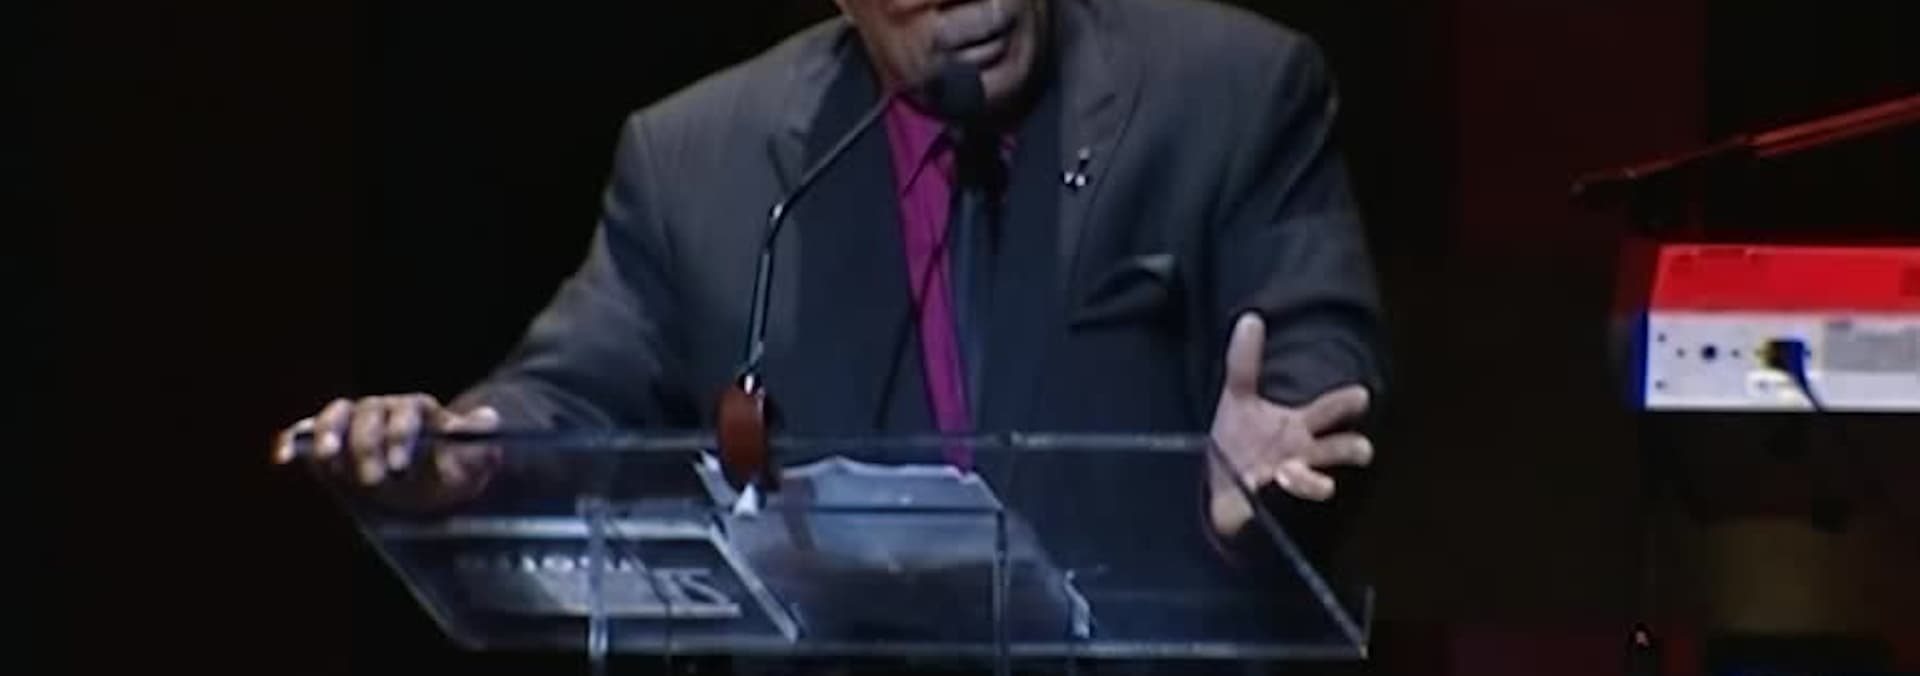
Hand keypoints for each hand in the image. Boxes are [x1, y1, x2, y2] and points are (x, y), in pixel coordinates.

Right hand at [273, 394, 501, 504]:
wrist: (429, 479)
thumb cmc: (452, 468)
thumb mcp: (475, 459)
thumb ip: (480, 439)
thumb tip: (489, 419)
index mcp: (418, 410)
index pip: (408, 411)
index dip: (401, 435)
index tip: (400, 465)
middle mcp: (383, 409)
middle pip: (369, 414)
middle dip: (368, 446)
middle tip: (373, 478)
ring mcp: (353, 424)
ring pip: (337, 415)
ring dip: (328, 434)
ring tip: (325, 458)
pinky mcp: (329, 442)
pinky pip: (306, 434)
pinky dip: (293, 440)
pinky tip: (283, 458)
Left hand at [1208, 313, 1373, 535]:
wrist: (1218, 484)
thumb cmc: (1240, 439)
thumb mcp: (1238, 396)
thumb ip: (1244, 361)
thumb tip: (1251, 318)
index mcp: (1299, 427)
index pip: (1330, 411)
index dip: (1346, 404)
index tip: (1362, 396)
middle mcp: (1301, 456)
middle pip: (1337, 451)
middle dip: (1351, 450)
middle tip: (1362, 449)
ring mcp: (1285, 483)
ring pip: (1312, 486)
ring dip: (1310, 482)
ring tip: (1292, 472)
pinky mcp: (1264, 507)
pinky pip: (1270, 505)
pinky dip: (1267, 499)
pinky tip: (1258, 488)